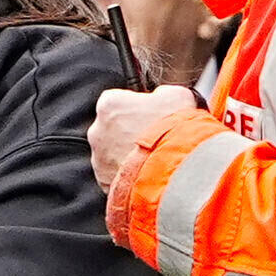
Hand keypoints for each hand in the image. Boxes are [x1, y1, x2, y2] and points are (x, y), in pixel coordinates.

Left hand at [89, 82, 205, 197]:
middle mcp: (97, 131)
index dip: (134, 106)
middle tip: (152, 136)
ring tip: (152, 157)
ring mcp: (98, 159)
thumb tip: (161, 96)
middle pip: (111, 127)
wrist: (173, 171)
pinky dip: (128, 174)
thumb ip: (162, 93)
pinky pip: (114, 174)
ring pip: (111, 153)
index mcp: (110, 105)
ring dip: (127, 153)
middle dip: (129, 131)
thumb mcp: (177, 95)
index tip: (146, 113)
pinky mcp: (104, 182)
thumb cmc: (173, 132)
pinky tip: (146, 171)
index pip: (115, 99)